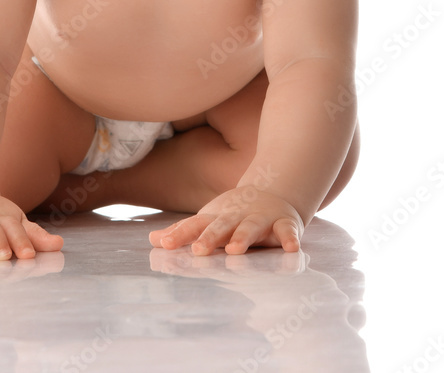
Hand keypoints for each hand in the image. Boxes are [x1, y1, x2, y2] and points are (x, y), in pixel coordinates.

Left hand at [148, 186, 302, 255]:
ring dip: (243, 237)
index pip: (195, 225)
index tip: (165, 245)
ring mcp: (260, 218)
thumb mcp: (208, 220)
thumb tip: (152, 239)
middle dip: (210, 237)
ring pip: (250, 227)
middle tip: (199, 250)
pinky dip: (290, 238)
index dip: (180, 235)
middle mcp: (236, 217)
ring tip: (234, 249)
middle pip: (221, 226)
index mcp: (216, 218)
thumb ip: (183, 232)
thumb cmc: (233, 214)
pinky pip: (287, 231)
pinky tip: (292, 248)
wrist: (272, 192)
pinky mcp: (283, 223)